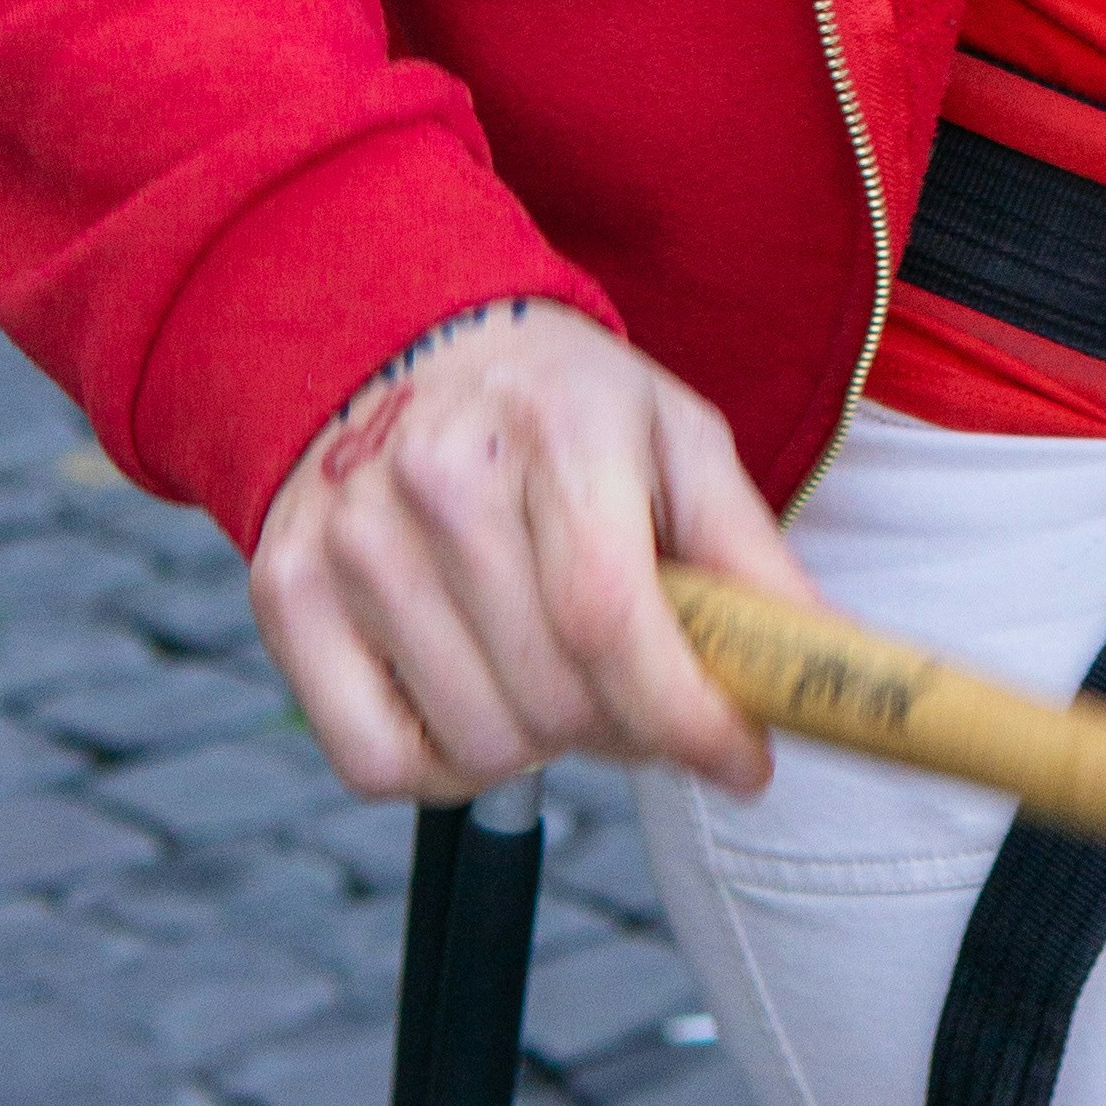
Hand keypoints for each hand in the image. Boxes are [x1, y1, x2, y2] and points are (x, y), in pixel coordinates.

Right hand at [248, 297, 810, 802]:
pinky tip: (476, 696)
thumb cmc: (566, 406)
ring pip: (473, 744)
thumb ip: (750, 559)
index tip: (745, 762)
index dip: (687, 715)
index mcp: (554, 426)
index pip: (610, 618)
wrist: (403, 339)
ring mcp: (347, 537)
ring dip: (542, 746)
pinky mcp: (284, 592)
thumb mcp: (678, 441)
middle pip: (550, 696)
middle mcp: (435, 476)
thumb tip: (821, 674)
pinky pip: (375, 762)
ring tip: (558, 675)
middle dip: (629, 730)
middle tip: (645, 695)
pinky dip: (444, 767)